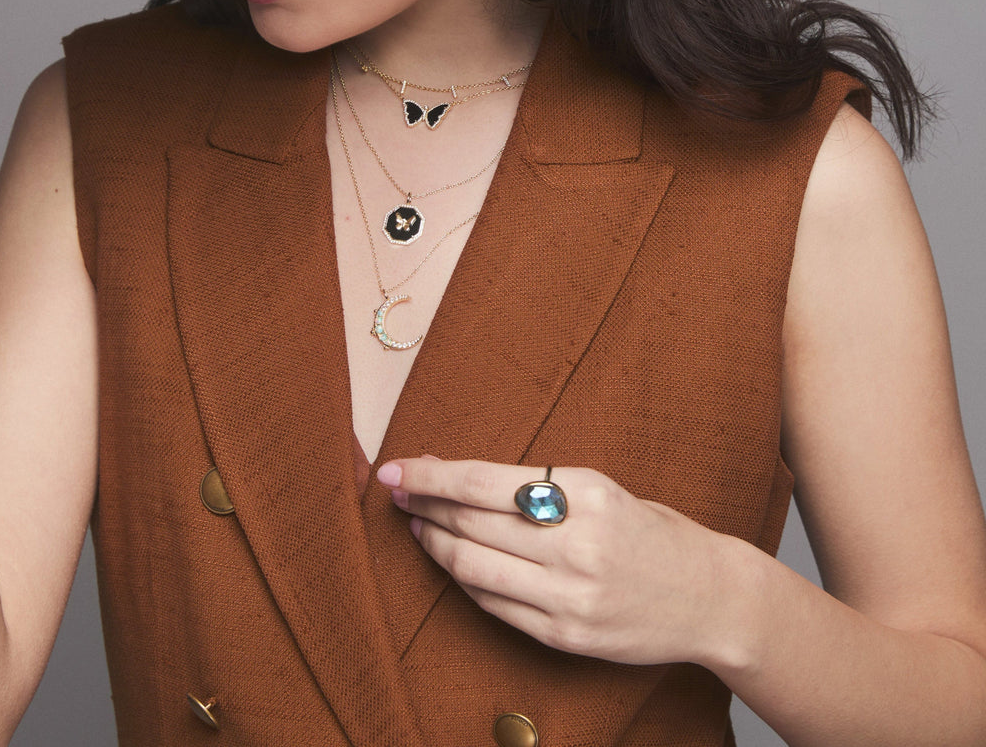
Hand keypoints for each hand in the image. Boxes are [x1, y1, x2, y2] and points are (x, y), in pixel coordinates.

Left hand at [377, 456, 739, 667]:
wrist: (708, 596)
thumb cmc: (647, 530)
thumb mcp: (598, 488)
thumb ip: (534, 485)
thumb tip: (456, 473)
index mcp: (585, 494)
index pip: (482, 482)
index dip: (430, 475)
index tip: (395, 467)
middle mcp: (575, 546)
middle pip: (470, 523)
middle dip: (424, 504)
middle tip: (398, 490)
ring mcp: (570, 597)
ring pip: (472, 568)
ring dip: (434, 544)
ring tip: (418, 524)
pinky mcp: (566, 635)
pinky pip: (493, 605)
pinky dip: (464, 581)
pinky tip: (452, 562)